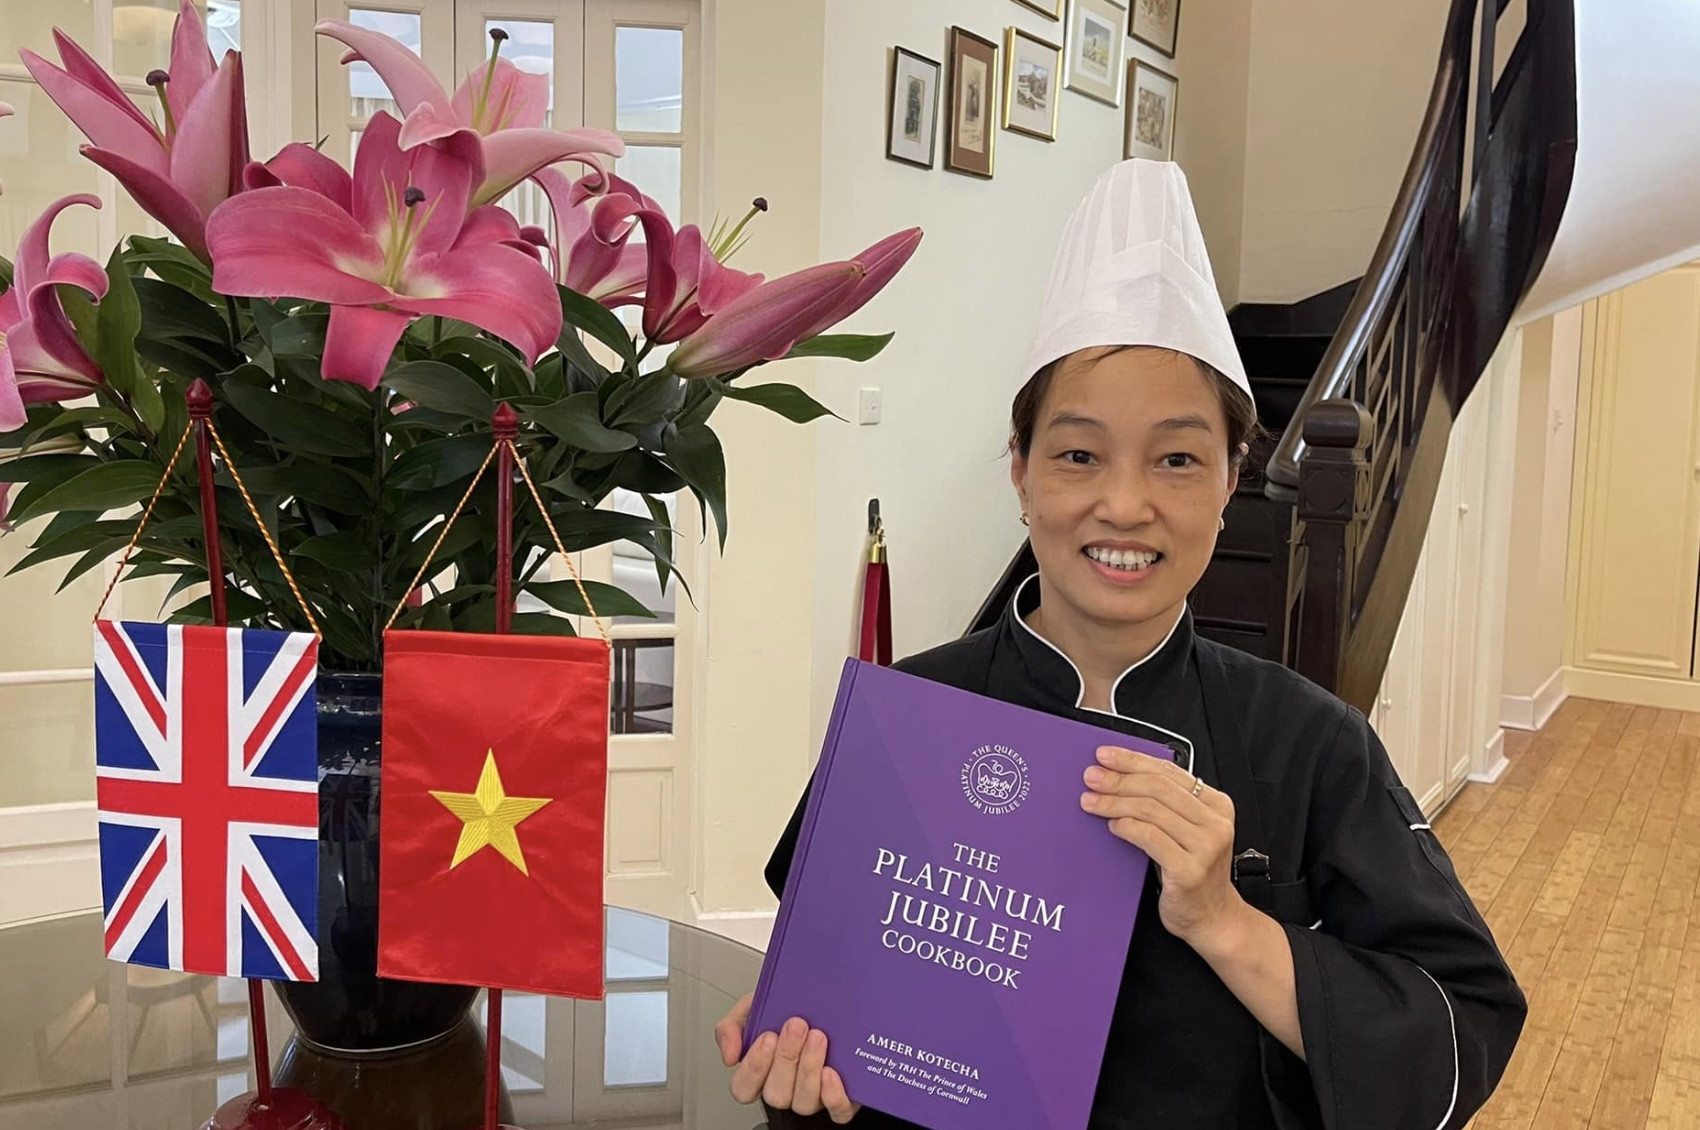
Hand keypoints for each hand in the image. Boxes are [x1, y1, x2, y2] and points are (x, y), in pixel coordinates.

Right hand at [714, 992, 860, 1122]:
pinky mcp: (840, 1099)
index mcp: (761, 1072)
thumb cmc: (790, 1008)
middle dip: (786, 1058)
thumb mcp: (754, 1007)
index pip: (744, 1088)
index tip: (767, 1037)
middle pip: (775, 1095)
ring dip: (809, 1068)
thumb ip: (731, 1027)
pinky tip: (831, 1071)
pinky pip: (837, 1111)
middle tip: (797, 1026)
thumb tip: (729, 1056)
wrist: (829, 1000)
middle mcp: (785, 1088)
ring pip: (803, 1103)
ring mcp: (811, 1096)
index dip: (754, 1068)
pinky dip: (833, 1095)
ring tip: (817, 1037)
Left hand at [1080, 745, 1243, 946]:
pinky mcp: (1190, 870)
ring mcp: (1206, 847)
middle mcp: (1215, 822)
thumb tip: (1118, 776)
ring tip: (1090, 801)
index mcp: (1216, 804)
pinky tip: (1112, 825)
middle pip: (1157, 788)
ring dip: (1114, 803)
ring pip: (1150, 810)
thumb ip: (1166, 805)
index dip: (1133, 759)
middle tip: (1091, 777)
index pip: (1169, 771)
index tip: (1105, 755)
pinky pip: (1150, 838)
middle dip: (1119, 779)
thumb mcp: (1186, 832)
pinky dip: (1126, 827)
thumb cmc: (1192, 872)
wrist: (1212, 918)